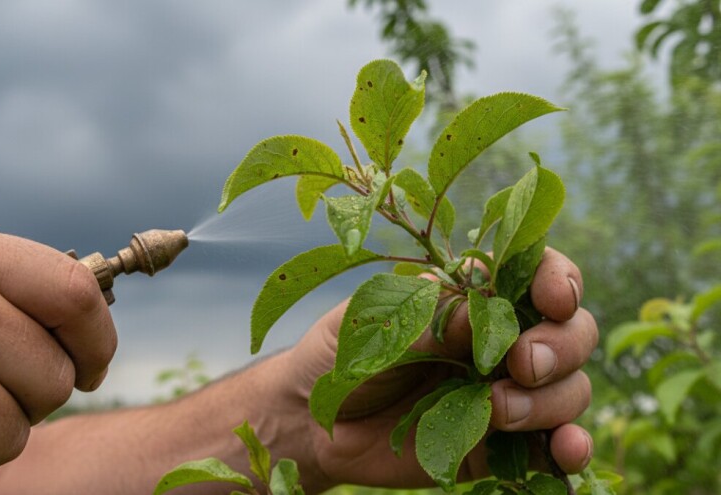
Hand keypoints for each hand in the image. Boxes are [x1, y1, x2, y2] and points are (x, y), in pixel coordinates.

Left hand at [281, 248, 595, 490]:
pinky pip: (554, 446)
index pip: (535, 272)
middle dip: (561, 345)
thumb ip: (428, 314)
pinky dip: (571, 447)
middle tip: (523, 364)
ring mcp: (506, 392)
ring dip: (551, 400)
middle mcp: (500, 340)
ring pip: (570, 388)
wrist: (315, 423)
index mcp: (472, 297)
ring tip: (498, 411)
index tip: (554, 300)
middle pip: (571, 332)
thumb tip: (484, 304)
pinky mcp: (501, 444)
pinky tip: (565, 450)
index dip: (558, 279)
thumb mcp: (372, 322)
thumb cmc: (340, 355)